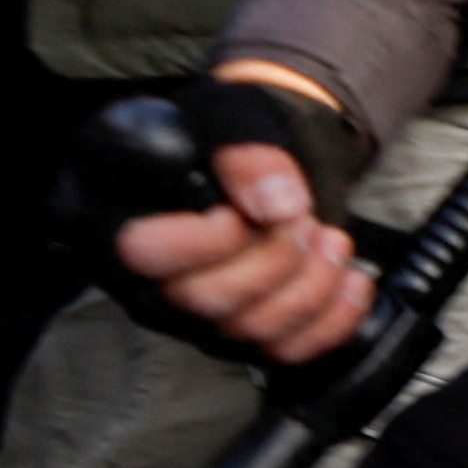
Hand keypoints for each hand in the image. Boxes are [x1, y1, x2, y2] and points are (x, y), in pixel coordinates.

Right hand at [120, 134, 372, 362]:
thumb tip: (276, 203)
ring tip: (328, 236)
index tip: (240, 211)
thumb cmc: (230, 138)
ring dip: (311, 283)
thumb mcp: (233, 117)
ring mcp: (193, 316)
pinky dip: (335, 317)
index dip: (204, 237)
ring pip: (252, 331)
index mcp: (117, 215)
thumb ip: (246, 151)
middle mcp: (144, 279)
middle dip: (274, 256)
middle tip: (301, 217)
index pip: (140, 252)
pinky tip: (351, 277)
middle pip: (205, 300)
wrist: (264, 163)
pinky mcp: (240, 336)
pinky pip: (288, 351)